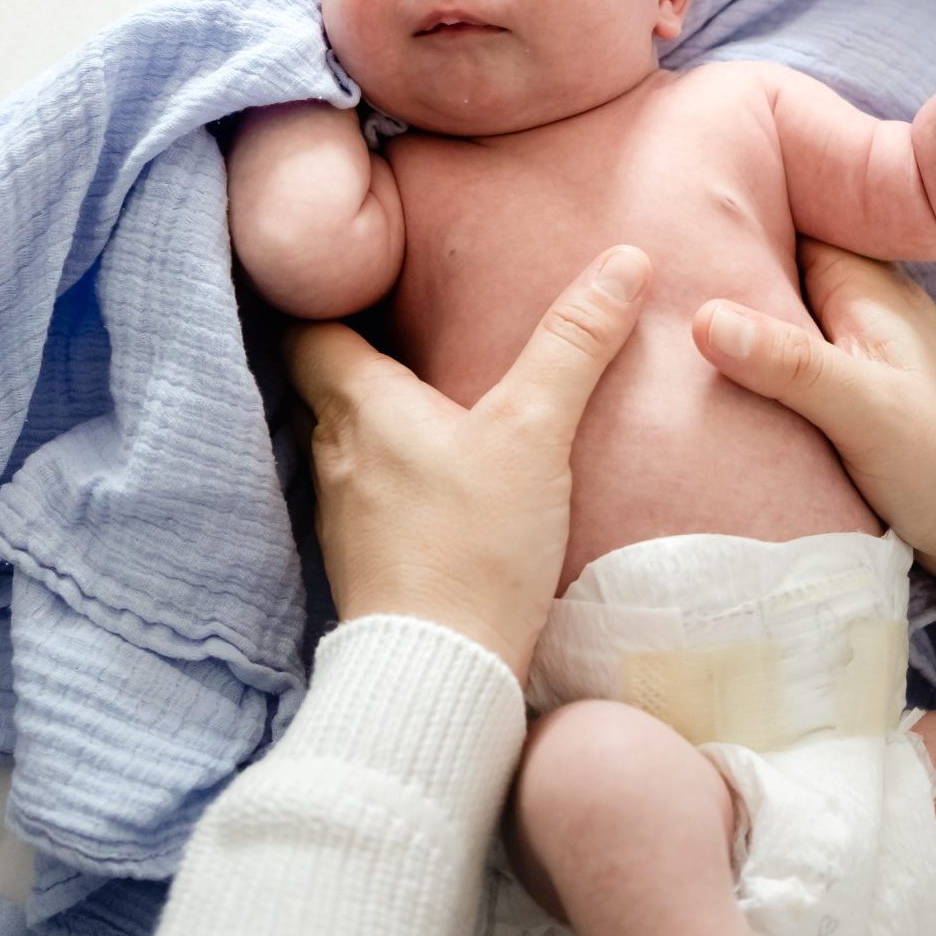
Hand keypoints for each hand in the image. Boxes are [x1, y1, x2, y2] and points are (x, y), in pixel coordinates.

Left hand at [282, 244, 651, 680]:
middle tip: (414, 322)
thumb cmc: (472, 544)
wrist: (440, 676)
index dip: (329, 294)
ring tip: (435, 394)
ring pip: (352, 439)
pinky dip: (398, 471)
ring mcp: (344, 513)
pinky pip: (372, 492)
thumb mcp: (534, 430)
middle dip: (366, 351)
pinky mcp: (366, 561)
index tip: (364, 271)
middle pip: (330, 382)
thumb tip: (625, 259)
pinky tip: (442, 477)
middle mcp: (335, 452)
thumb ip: (573, 344)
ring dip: (384, 416)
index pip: (311, 327)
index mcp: (359, 404)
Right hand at [691, 239, 935, 585]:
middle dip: (722, 264)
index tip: (662, 210)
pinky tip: (709, 369)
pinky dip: (757, 358)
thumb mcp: (864, 412)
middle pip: (776, 266)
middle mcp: (863, 304)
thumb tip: (702, 316)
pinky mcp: (854, 389)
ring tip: (657, 309)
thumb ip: (788, 363)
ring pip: (781, 312)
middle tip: (644, 266)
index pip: (786, 220)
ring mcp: (859, 347)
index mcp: (868, 286)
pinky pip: (790, 356)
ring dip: (737, 316)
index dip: (730, 212)